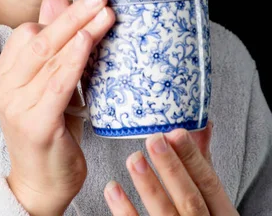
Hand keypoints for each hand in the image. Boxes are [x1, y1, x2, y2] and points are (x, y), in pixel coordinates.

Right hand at [0, 0, 115, 215]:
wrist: (42, 183)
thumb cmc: (50, 129)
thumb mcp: (50, 82)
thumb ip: (52, 43)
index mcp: (5, 72)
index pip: (29, 32)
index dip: (61, 14)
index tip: (91, 0)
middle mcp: (5, 86)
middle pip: (40, 39)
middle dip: (73, 14)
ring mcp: (17, 105)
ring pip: (51, 57)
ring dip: (82, 31)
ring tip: (105, 14)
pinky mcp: (35, 124)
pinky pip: (57, 84)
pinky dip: (74, 60)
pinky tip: (89, 42)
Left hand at [104, 121, 238, 214]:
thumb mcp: (212, 199)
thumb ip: (202, 166)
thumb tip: (201, 126)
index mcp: (222, 214)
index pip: (210, 184)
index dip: (193, 157)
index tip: (176, 133)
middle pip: (189, 200)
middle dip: (171, 168)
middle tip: (155, 140)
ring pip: (165, 215)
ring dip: (148, 186)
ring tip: (134, 159)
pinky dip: (125, 210)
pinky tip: (113, 190)